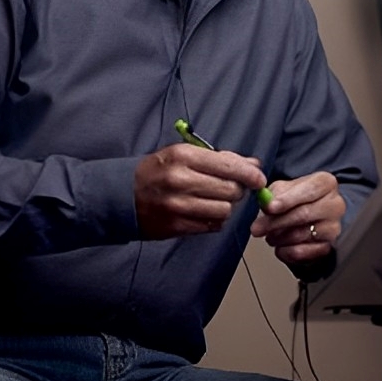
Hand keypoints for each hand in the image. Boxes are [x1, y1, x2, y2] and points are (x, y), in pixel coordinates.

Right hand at [134, 144, 264, 238]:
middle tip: (229, 188)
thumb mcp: (184, 154)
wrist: (122, 195)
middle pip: (231, 190)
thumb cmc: (157, 171)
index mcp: (183, 156)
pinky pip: (212, 226)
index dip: (250, 174)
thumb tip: (253, 165)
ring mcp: (178, 205)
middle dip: (236, 190)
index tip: (259, 179)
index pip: (229, 166)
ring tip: (213, 200)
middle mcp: (181, 180)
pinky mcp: (176, 226)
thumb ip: (220, 159)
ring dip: (225, 207)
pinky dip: (214, 220)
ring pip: (224, 210)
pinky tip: (203, 211)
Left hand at [249, 171, 344, 266]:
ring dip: (279, 237)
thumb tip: (267, 202)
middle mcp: (335, 204)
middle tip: (257, 228)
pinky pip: (303, 252)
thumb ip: (274, 193)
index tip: (270, 207)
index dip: (287, 199)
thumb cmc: (297, 201)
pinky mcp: (328, 247)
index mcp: (326, 183)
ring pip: (301, 234)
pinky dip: (286, 252)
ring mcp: (333, 227)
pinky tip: (280, 247)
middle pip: (304, 214)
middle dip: (276, 222)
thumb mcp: (284, 189)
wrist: (310, 219)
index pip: (309, 190)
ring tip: (269, 236)